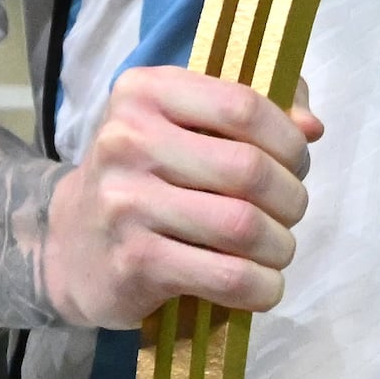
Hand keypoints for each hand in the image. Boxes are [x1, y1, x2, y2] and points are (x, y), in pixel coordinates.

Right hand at [39, 67, 325, 329]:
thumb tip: (311, 126)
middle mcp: (128, 141)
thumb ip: (253, 111)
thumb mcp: (186, 123)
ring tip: (276, 249)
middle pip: (249, 169)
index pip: (243, 106)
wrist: (68, 244)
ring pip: (243, 226)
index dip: (288, 139)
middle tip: (289, 211)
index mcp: (145, 92)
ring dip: (280, 245)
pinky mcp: (133, 263)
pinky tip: (261, 284)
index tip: (297, 161)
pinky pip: (225, 276)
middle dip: (291, 197)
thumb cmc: (147, 175)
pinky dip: (260, 286)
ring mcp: (126, 204)